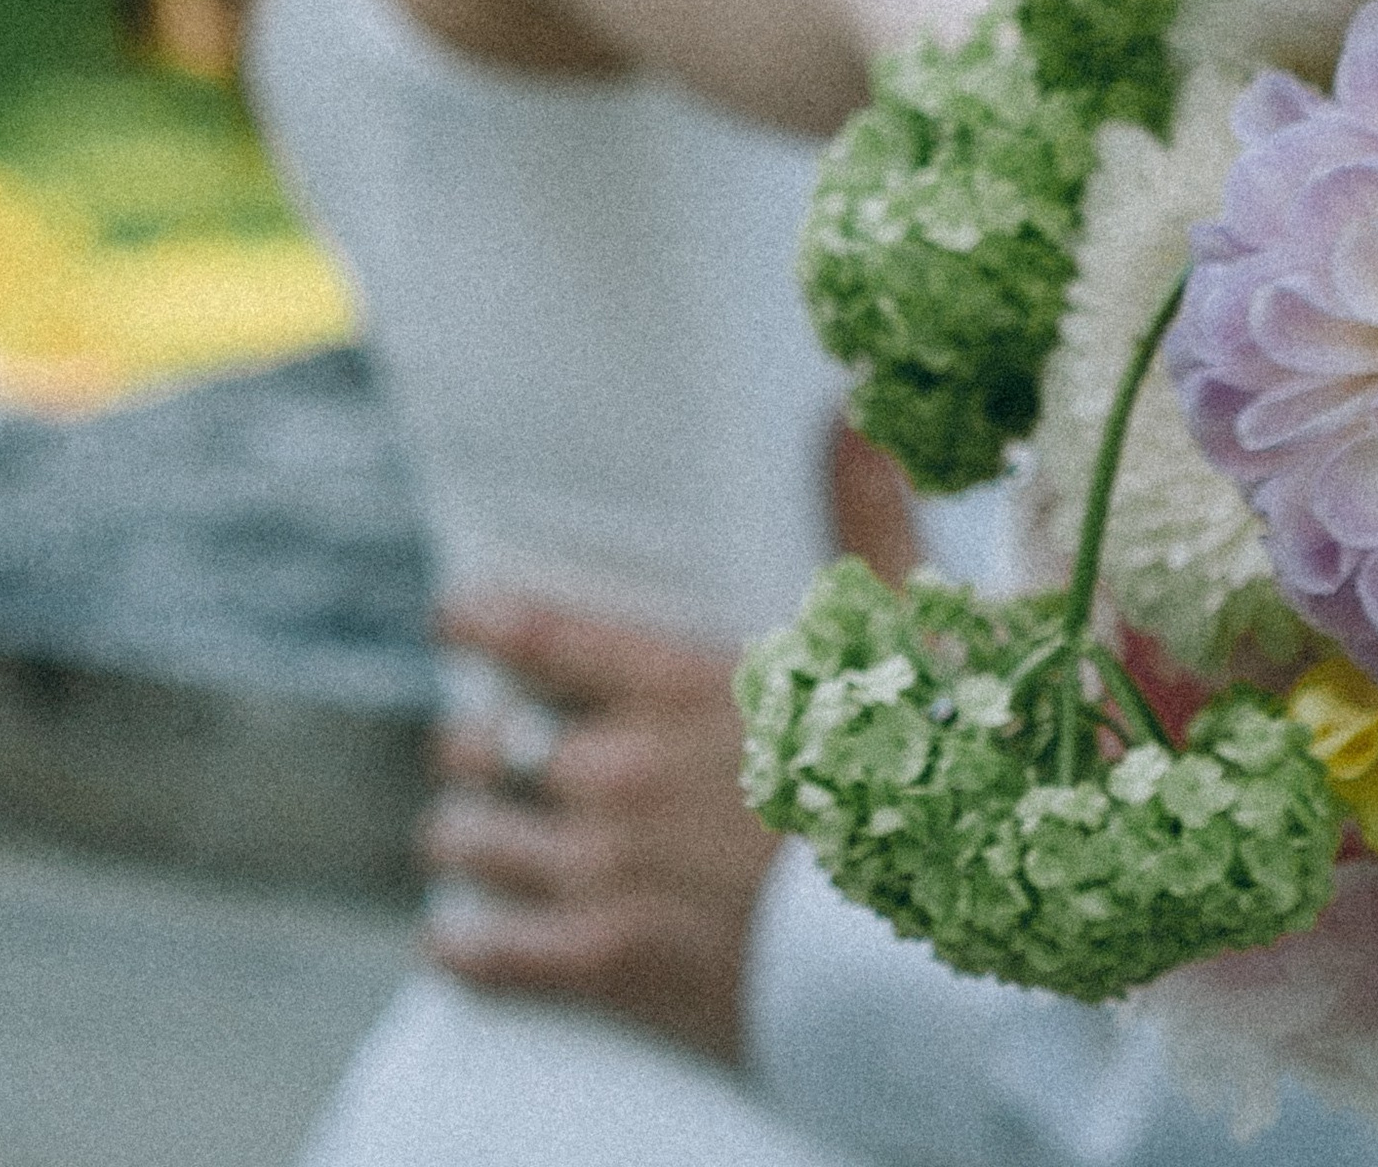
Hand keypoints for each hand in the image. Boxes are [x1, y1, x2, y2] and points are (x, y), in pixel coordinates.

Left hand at [419, 424, 917, 1057]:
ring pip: (473, 843)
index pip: (539, 636)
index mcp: (678, 685)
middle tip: (480, 747)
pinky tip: (457, 936)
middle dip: (476, 744)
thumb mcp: (901, 628)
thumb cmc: (921, 773)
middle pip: (486, 745)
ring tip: (465, 834)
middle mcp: (621, 772)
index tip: (452, 618)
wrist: (924, 928)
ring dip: (464, 835)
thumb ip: (864, 514)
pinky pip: (492, 956)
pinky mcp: (609, 968)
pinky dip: (464, 944)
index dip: (479, 622)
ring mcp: (606, 874)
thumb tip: (850, 409)